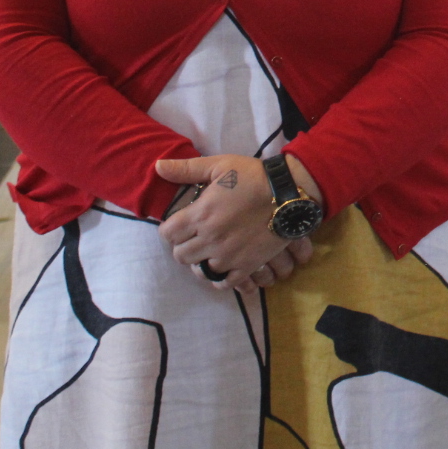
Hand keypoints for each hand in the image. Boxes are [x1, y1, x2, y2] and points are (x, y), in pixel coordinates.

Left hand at [155, 153, 324, 293]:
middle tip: (197, 236)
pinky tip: (225, 265)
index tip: (182, 224)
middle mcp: (210, 238)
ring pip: (200, 271)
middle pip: (181, 255)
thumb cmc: (254, 176)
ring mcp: (228, 255)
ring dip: (203, 260)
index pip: (167, 234)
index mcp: (200, 214)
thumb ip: (186, 169)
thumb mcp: (220, 165)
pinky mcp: (247, 265)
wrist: (290, 193)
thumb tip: (157, 166)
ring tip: (212, 250)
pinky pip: (224, 282)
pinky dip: (221, 277)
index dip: (172, 229)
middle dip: (185, 245)